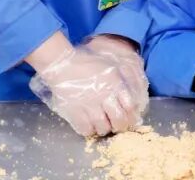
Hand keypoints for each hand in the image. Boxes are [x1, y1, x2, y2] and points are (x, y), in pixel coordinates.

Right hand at [28, 37, 148, 136]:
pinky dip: (89, 130)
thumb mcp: (110, 68)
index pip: (130, 106)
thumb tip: (131, 101)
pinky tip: (89, 124)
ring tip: (102, 124)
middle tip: (117, 125)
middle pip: (119, 120)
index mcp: (114, 84)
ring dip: (105, 128)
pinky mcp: (75, 112)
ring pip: (103, 128)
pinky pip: (86, 130)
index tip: (131, 120)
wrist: (63, 65)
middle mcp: (104, 96)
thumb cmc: (87, 64)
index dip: (132, 116)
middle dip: (121, 126)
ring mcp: (89, 105)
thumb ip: (121, 83)